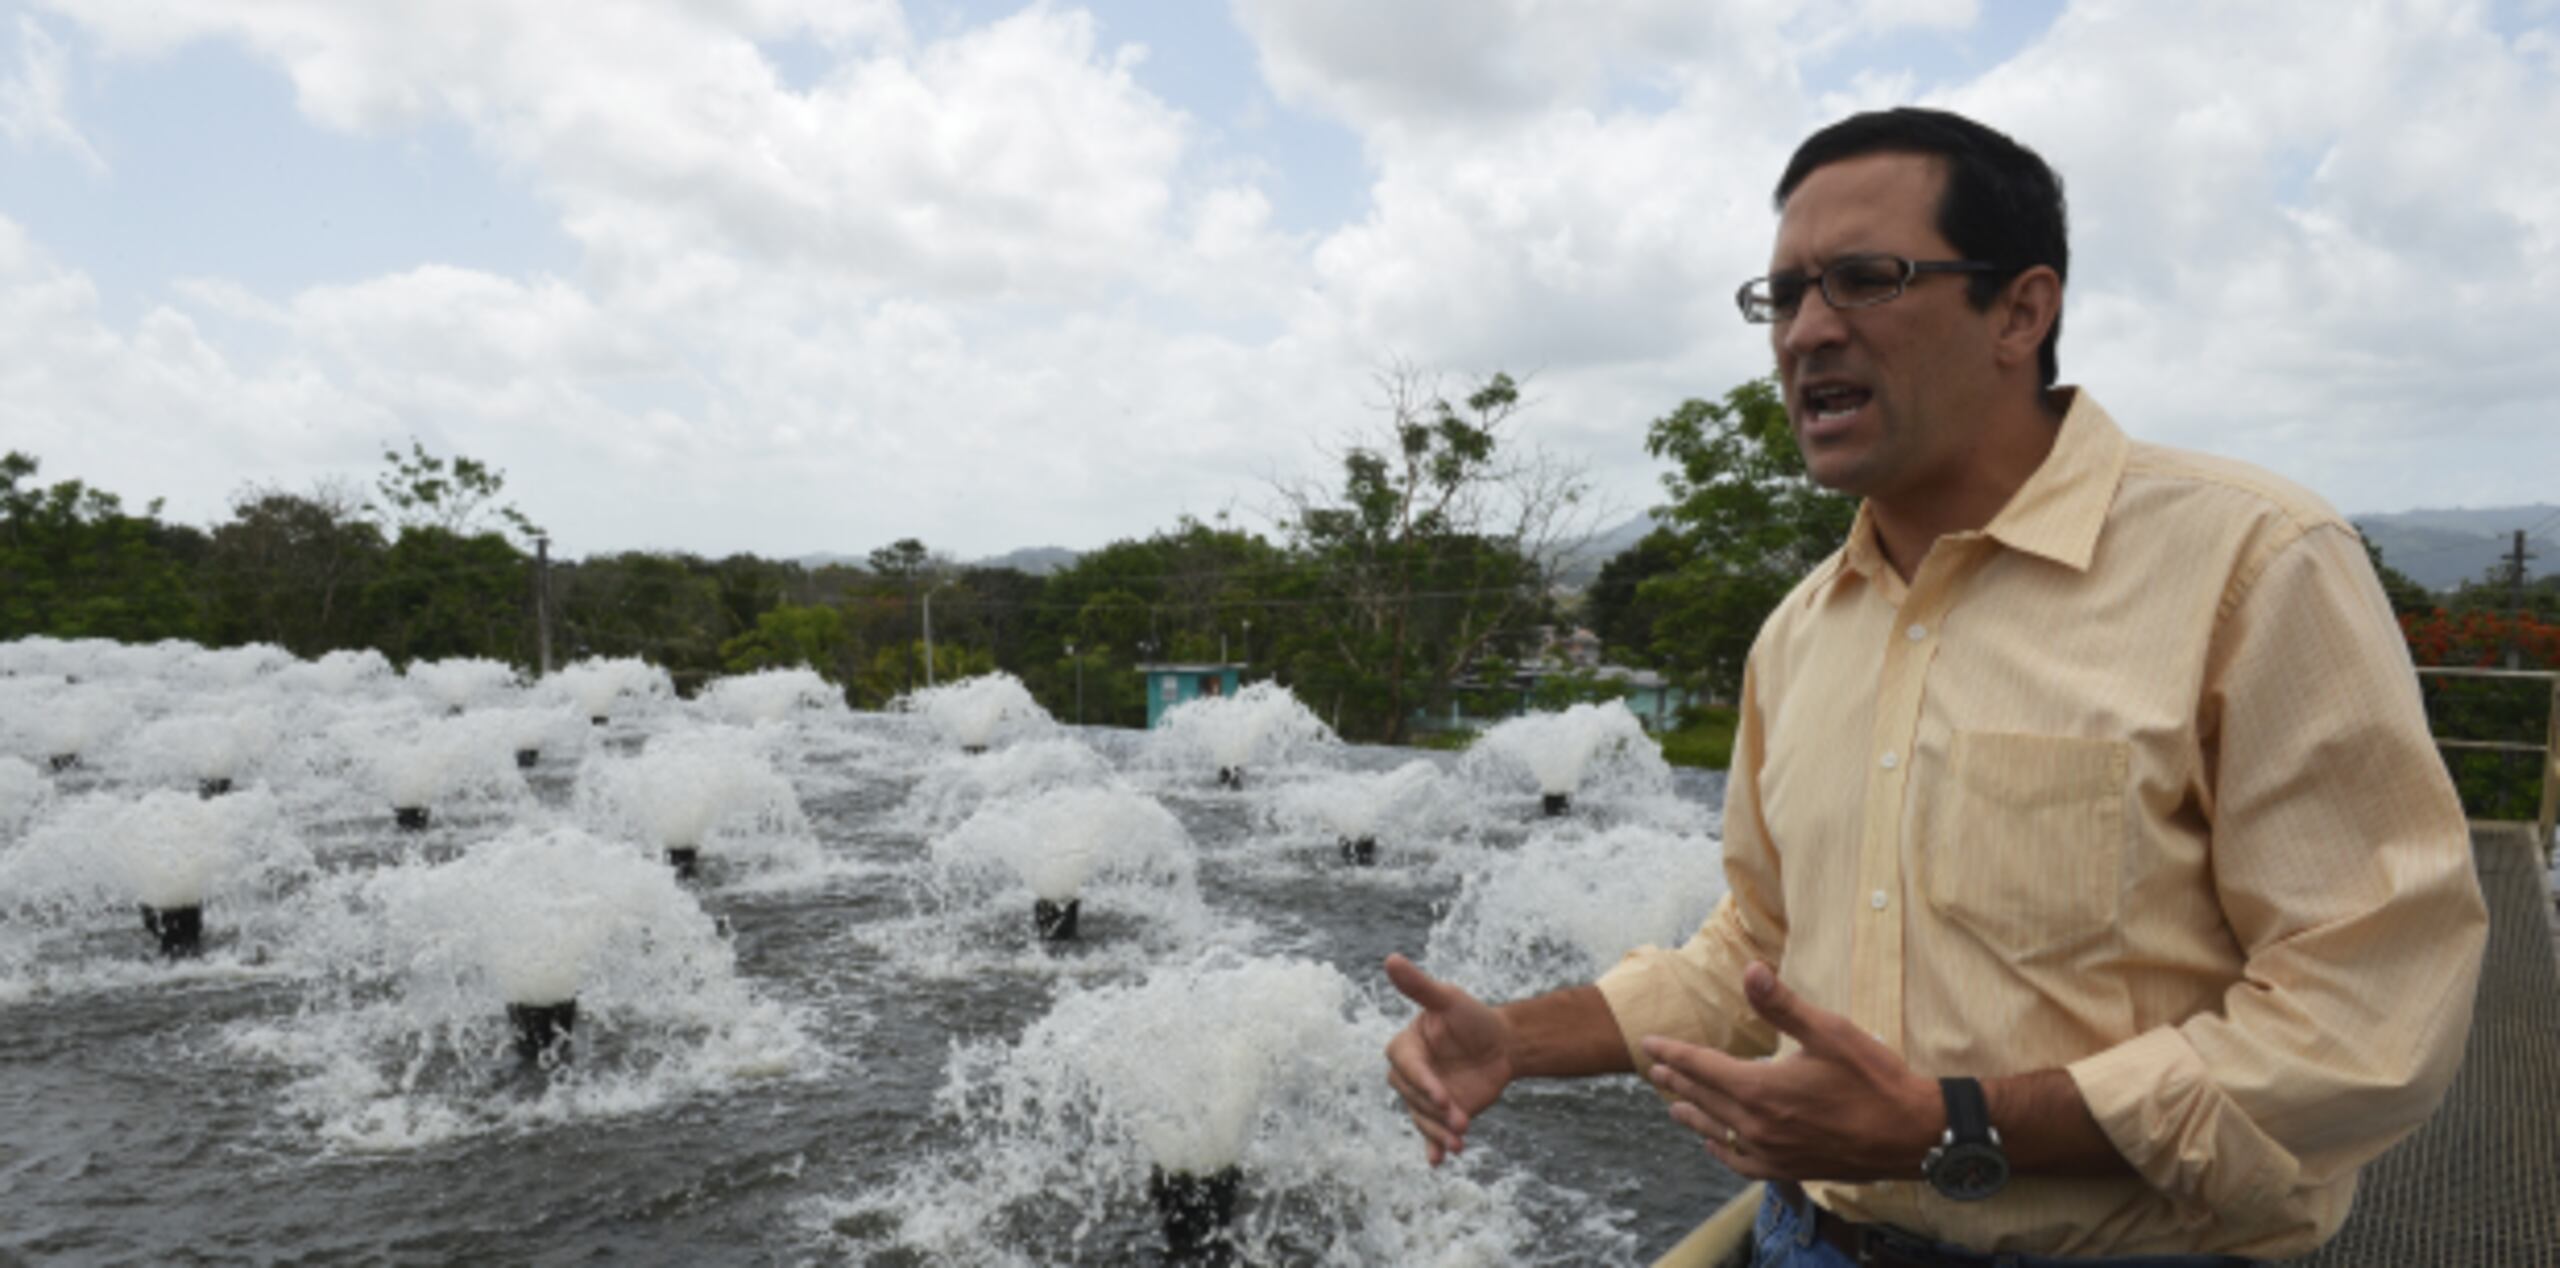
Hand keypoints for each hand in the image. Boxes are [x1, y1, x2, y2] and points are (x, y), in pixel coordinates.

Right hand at [1382, 953, 1513, 1165]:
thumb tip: (1391, 959)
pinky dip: (1432, 1147)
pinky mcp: (1439, 1114)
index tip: (1442, 1095)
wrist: (1504, 1046)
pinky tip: (1437, 1161)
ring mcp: (1424, 1096)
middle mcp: (1411, 1074)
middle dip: (1436, 1111)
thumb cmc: (1473, 1018)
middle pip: (1413, 1097)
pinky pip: (1430, 1133)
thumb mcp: (1449, 1000)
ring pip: (1422, 1119)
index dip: (1423, 1082)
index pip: (1407, 1067)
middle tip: (1462, 1121)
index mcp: (1406, 1046)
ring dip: (1437, 1132)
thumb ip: (1419, 986)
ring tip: (1459, 1143)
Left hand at [1640, 962, 1939, 1181]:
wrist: (1913, 1135)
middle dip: (1678, 1080)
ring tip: (1673, 1104)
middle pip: (1704, 1099)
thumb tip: (1749, 969)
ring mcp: (1772, 1153)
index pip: (1702, 1066)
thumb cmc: (1875, 1079)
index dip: (1674, 1052)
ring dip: (1693, 1114)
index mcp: (1761, 1089)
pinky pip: (1741, 1163)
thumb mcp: (1829, 1032)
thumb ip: (1783, 1004)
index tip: (1649, 1044)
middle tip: (1656, 1068)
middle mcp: (1758, 1126)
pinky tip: (1716, 1144)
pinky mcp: (1789, 1170)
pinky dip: (1722, 1150)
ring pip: (1717, 1132)